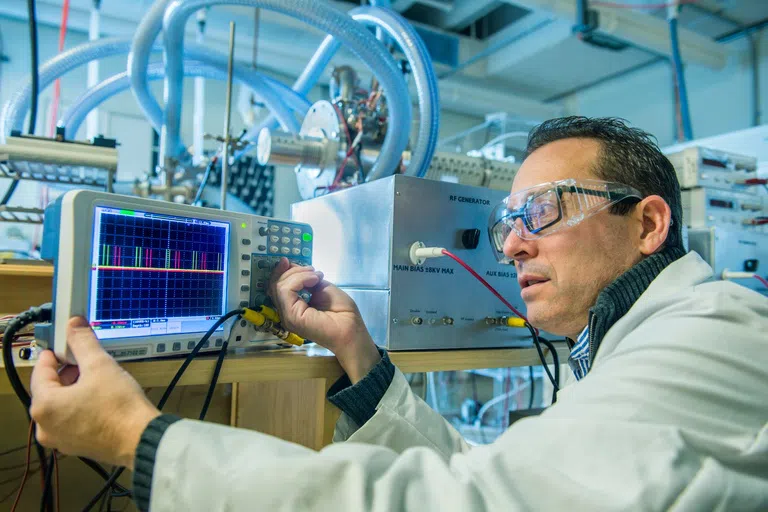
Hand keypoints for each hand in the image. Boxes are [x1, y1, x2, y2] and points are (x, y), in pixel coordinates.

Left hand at [30, 317, 159, 469]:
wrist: (140, 438)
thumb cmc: (118, 406)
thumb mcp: (100, 365)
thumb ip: (83, 342)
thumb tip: (74, 325)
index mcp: (44, 406)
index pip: (41, 370)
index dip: (56, 353)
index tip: (68, 345)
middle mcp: (45, 426)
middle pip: (50, 389)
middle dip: (67, 372)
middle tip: (87, 361)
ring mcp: (59, 439)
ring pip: (60, 405)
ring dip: (74, 389)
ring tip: (97, 379)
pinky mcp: (75, 446)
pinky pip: (71, 420)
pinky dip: (80, 407)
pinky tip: (100, 399)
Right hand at [269, 258, 379, 382]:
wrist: (351, 328)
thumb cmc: (341, 311)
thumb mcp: (320, 287)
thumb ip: (305, 280)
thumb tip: (291, 265)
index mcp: (292, 307)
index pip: (277, 287)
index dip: (281, 272)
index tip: (288, 260)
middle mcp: (286, 312)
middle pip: (275, 285)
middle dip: (293, 271)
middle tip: (313, 271)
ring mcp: (287, 315)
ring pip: (279, 286)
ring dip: (298, 274)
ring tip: (316, 276)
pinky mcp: (291, 316)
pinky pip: (285, 290)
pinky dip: (299, 279)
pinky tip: (314, 280)